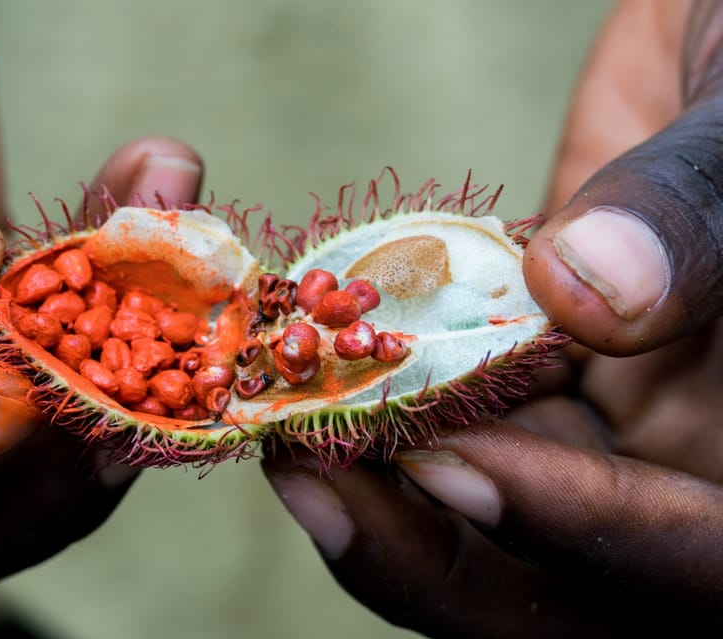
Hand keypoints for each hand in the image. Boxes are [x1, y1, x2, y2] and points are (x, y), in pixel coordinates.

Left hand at [263, 1, 722, 635]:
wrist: (708, 49)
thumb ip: (695, 205)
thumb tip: (591, 291)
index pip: (700, 560)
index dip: (586, 535)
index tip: (454, 466)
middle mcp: (683, 466)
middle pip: (562, 588)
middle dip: (426, 546)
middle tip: (306, 474)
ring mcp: (600, 432)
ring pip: (483, 516)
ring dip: (372, 485)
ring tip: (274, 425)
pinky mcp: (525, 384)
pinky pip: (445, 426)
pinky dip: (371, 412)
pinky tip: (301, 370)